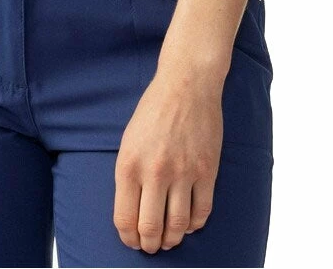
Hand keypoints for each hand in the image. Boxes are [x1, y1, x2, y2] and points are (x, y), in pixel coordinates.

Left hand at [113, 68, 224, 253]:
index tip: (132, 242)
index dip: (128, 238)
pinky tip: (188, 223)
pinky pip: (201, 212)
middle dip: (150, 245)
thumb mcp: (128, 141)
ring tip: (169, 239)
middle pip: (151, 229)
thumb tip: (132, 213)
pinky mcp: (207, 172)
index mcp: (129, 164)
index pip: (125, 219)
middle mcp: (154, 172)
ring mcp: (183, 173)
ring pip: (177, 226)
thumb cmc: (153, 111)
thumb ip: (129, 176)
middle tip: (151, 246)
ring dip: (172, 239)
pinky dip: (194, 225)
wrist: (186, 85)